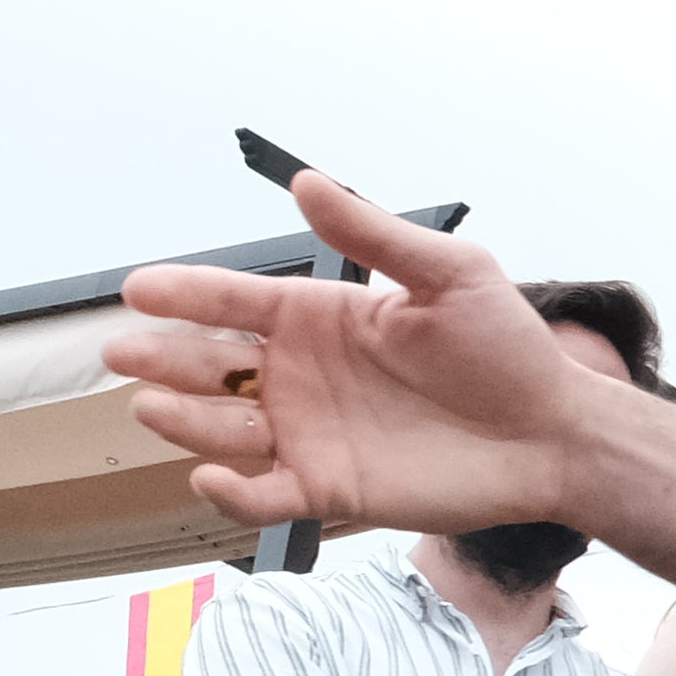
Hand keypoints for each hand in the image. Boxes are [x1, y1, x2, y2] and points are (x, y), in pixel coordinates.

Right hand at [109, 169, 598, 533]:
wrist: (554, 432)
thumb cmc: (508, 349)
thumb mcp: (450, 274)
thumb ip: (373, 233)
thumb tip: (306, 180)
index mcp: (319, 318)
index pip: (233, 303)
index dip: (184, 295)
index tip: (138, 289)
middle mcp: (301, 375)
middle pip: (209, 366)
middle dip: (162, 358)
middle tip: (121, 350)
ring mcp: (309, 433)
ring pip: (221, 429)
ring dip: (183, 420)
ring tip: (152, 405)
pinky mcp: (329, 488)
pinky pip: (263, 496)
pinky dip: (230, 493)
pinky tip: (210, 477)